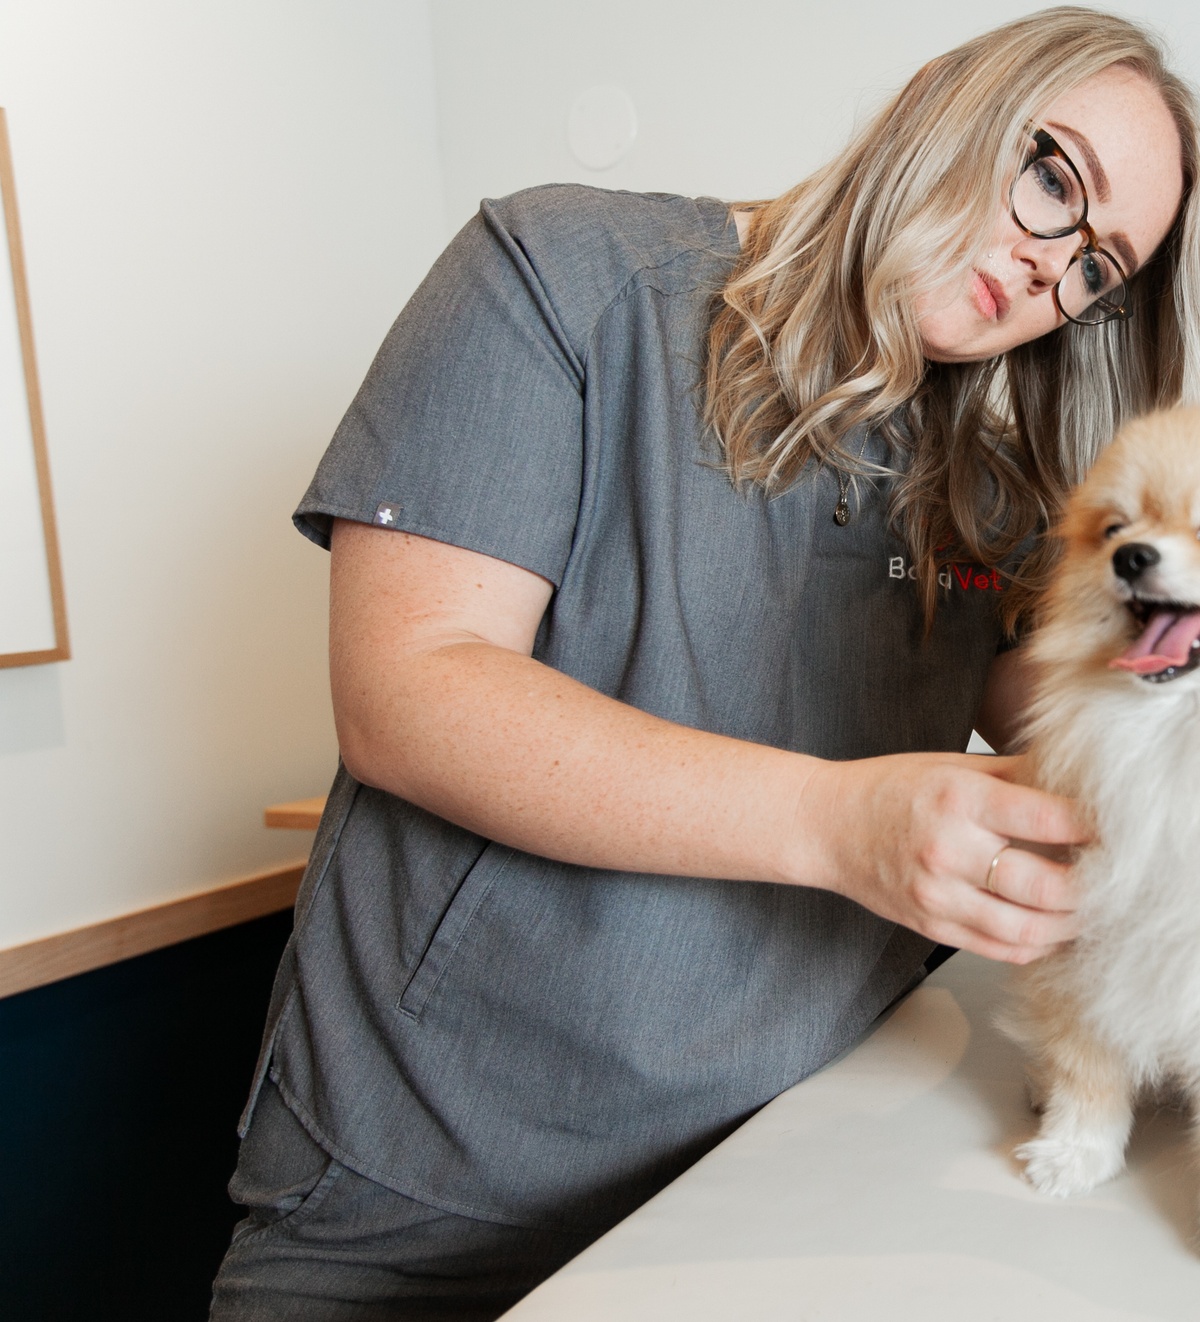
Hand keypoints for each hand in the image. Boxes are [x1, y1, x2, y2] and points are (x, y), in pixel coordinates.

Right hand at [793, 752, 1087, 963]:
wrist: (825, 826)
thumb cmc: (889, 789)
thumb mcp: (951, 767)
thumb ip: (1015, 776)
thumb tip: (1077, 783)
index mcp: (959, 798)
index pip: (1049, 819)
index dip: (1094, 829)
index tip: (1115, 830)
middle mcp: (949, 848)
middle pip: (1048, 886)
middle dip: (1093, 886)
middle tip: (1111, 877)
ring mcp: (938, 894)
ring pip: (1029, 929)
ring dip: (1072, 925)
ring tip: (1090, 909)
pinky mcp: (931, 925)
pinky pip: (1001, 949)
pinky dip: (1038, 945)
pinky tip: (1053, 929)